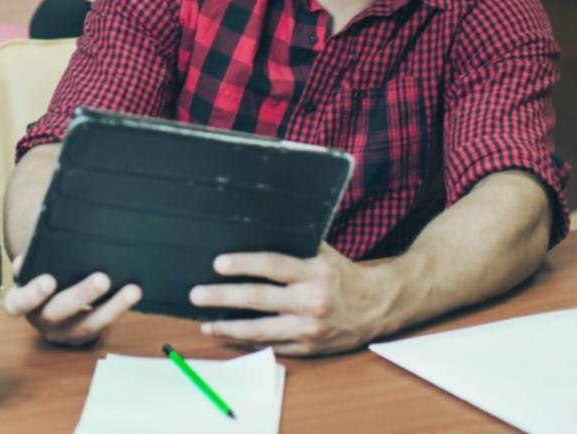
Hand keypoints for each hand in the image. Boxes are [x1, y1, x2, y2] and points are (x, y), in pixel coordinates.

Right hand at [2, 256, 140, 345]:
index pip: (18, 303)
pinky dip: (118, 310)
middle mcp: (40, 320)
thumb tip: (34, 250)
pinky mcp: (83, 337)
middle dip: (81, 296)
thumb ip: (32, 258)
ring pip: (86, 324)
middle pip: (57, 313)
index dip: (32, 294)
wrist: (50, 297)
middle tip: (102, 279)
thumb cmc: (42, 273)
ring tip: (131, 291)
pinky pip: (102, 326)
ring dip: (111, 308)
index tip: (49, 280)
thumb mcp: (32, 266)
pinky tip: (133, 294)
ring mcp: (62, 332)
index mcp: (21, 301)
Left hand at [190, 243, 391, 355]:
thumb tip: (257, 228)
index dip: (243, 264)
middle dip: (223, 296)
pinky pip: (273, 347)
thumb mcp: (324, 253)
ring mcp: (310, 329)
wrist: (378, 307)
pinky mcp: (309, 348)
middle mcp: (312, 302)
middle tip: (197, 294)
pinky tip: (231, 336)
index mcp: (315, 273)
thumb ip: (296, 244)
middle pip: (259, 299)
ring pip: (261, 330)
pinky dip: (250, 342)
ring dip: (229, 327)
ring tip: (206, 323)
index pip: (272, 265)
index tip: (218, 263)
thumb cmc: (344, 276)